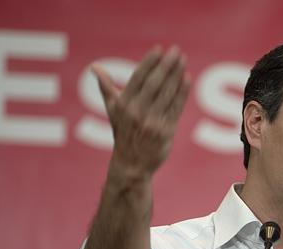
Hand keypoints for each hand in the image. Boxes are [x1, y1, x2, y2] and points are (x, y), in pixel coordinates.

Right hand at [92, 46, 190, 178]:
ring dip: (176, 76)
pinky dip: (182, 93)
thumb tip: (95, 68)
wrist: (131, 165)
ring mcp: (152, 123)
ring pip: (166, 94)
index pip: (138, 78)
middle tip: (176, 51)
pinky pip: (175, 108)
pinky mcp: (165, 132)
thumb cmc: (123, 134)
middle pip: (154, 84)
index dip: (149, 63)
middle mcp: (137, 113)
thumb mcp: (113, 112)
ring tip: (183, 61)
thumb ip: (106, 88)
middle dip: (166, 66)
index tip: (159, 49)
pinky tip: (187, 79)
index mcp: (123, 105)